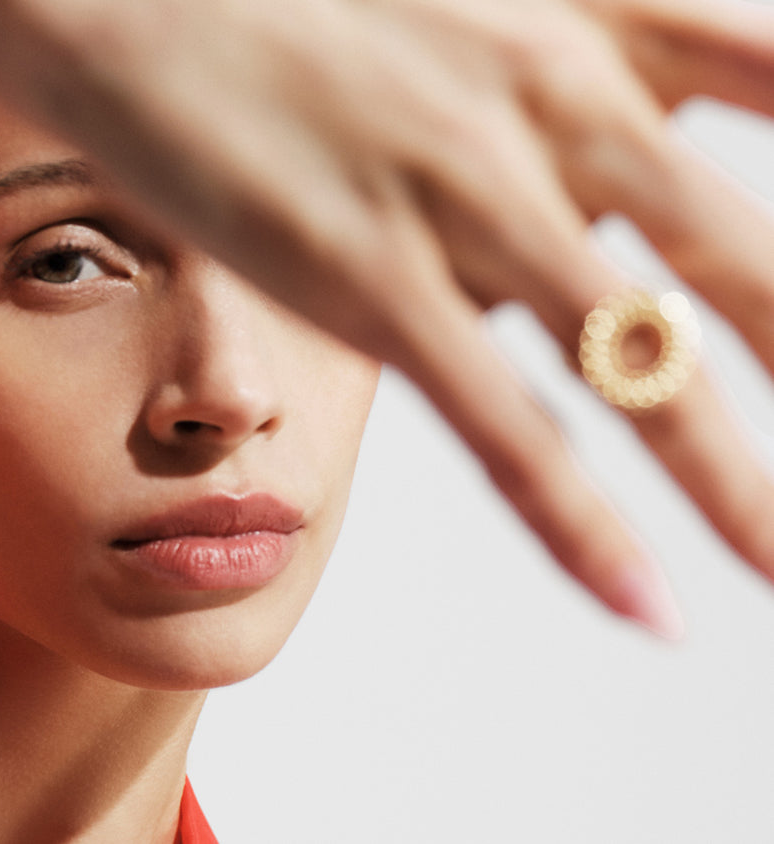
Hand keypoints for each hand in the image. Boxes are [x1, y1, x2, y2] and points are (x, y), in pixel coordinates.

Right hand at [0, 0, 773, 635]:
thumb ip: (565, 52)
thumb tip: (627, 127)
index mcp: (591, 14)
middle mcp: (553, 102)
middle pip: (746, 263)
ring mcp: (463, 196)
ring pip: (641, 364)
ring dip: (740, 486)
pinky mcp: (365, 278)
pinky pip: (503, 423)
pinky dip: (580, 526)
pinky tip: (647, 602)